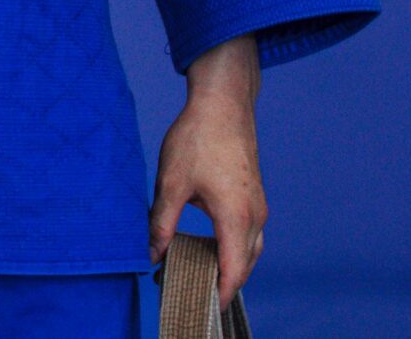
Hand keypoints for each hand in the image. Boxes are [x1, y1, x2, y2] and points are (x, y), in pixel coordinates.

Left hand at [149, 35, 264, 309]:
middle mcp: (254, 216)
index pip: (233, 271)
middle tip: (193, 294)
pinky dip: (235, 249)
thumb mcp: (171, 183)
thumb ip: (162, 223)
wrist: (224, 104)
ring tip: (202, 277)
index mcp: (235, 217)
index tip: (203, 308)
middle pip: (245, 265)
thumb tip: (152, 255)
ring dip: (231, 267)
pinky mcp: (254, 196)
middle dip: (223, 284)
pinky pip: (250, 234)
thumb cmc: (197, 138)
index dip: (220, 294)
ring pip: (251, 250)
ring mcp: (258, 206)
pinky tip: (213, 248)